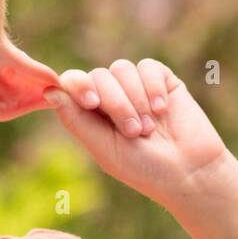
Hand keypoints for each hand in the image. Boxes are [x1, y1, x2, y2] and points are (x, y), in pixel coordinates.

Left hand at [42, 58, 228, 204]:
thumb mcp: (104, 148)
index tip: (91, 102)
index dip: (78, 85)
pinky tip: (161, 109)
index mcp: (91, 112)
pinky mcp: (162, 80)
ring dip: (135, 98)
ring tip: (149, 127)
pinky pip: (148, 67)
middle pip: (99, 75)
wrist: (189, 171)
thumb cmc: (142, 168)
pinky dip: (153, 87)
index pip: (73, 83)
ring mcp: (136, 86)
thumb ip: (76, 120)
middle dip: (116, 103)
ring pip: (122, 68)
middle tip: (134, 132)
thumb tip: (49, 90)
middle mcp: (111, 95)